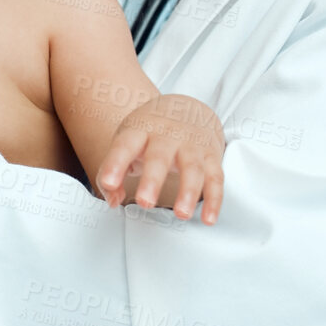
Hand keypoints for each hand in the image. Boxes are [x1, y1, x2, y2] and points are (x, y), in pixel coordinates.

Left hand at [97, 93, 225, 223]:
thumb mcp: (126, 141)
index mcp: (140, 129)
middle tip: (145, 202)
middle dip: (153, 180)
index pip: (125, 145)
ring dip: (188, 191)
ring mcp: (191, 144)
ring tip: (182, 214)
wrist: (187, 107)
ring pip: (192, 167)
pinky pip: (215, 179)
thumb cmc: (151, 130)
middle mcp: (167, 135)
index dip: (115, 164)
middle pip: (160, 156)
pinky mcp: (211, 156)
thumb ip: (111, 170)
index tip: (109, 183)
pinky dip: (214, 200)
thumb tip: (112, 199)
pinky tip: (208, 219)